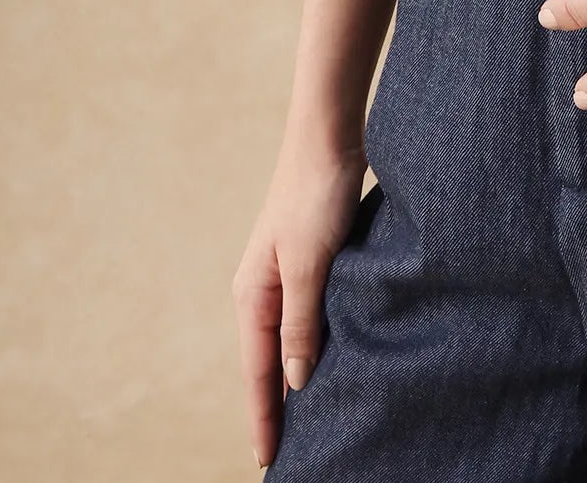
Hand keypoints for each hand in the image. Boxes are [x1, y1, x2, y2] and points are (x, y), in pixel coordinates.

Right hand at [231, 134, 367, 469]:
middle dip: (278, 408)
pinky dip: (316, 345)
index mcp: (253, 294)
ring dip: (299, 378)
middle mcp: (264, 290)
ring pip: (291, 341)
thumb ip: (300, 324)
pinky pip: (310, 318)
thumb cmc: (314, 194)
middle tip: (291, 455)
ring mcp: (287, 276)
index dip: (264, 419)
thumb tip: (297, 381)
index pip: (257, 373)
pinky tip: (334, 361)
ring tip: (313, 422)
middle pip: (269, 363)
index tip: (268, 463)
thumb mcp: (309, 265)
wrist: (330, 136)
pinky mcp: (312, 262)